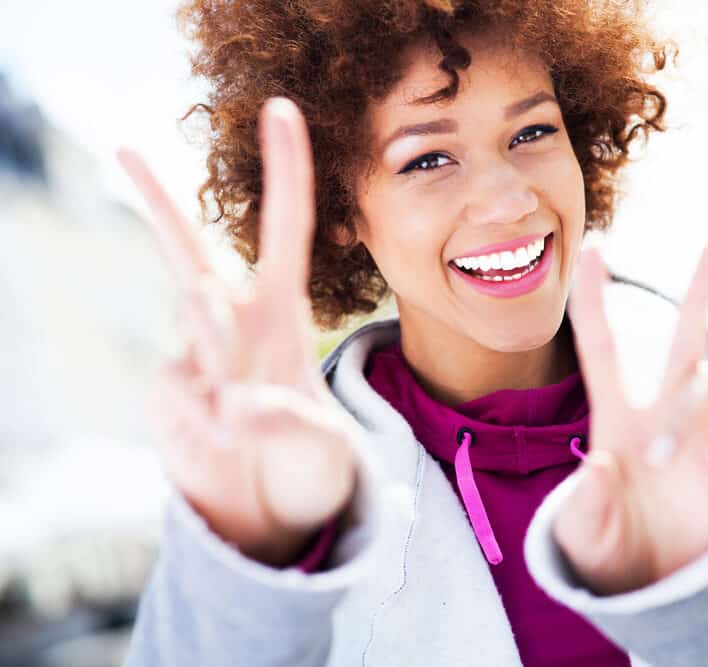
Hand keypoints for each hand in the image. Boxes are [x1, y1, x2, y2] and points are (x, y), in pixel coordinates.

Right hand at [119, 98, 361, 566]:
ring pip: (195, 332)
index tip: (282, 109)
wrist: (268, 505)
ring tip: (239, 406)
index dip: (288, 169)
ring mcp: (194, 357)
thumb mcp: (323, 450)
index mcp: (283, 313)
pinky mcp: (167, 394)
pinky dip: (205, 427)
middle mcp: (232, 324)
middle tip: (121, 145)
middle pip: (187, 251)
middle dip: (158, 201)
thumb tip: (232, 406)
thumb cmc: (308, 462)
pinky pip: (180, 398)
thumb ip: (288, 424)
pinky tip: (221, 445)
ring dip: (219, 354)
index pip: (286, 229)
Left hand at [554, 245, 707, 594]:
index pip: (601, 347)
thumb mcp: (582, 537)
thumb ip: (588, 505)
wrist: (653, 590)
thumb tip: (604, 466)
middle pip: (684, 342)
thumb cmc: (605, 553)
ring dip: (689, 410)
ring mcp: (700, 442)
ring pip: (707, 384)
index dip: (593, 299)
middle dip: (698, 291)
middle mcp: (660, 419)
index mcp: (612, 422)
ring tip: (664, 465)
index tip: (591, 246)